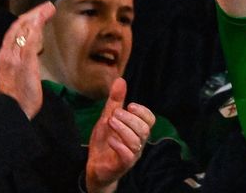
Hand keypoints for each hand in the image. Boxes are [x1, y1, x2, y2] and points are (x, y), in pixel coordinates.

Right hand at [0, 2, 55, 118]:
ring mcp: (14, 58)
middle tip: (47, 5)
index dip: (26, 19)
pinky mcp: (24, 63)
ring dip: (37, 17)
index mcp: (4, 55)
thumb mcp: (17, 72)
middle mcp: (7, 54)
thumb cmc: (17, 95)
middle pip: (18, 27)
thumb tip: (34, 49)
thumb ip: (23, 59)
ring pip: (23, 31)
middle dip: (33, 13)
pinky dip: (34, 30)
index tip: (38, 11)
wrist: (13, 111)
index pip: (14, 31)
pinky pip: (29, 43)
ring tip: (48, 8)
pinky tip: (41, 21)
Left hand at [86, 78, 156, 192]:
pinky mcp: (123, 165)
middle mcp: (139, 143)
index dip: (142, 111)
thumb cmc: (105, 142)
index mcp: (137, 131)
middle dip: (129, 119)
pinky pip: (128, 155)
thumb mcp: (107, 118)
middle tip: (114, 114)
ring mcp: (132, 155)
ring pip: (137, 141)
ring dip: (123, 129)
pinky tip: (110, 139)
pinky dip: (119, 145)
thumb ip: (115, 101)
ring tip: (109, 122)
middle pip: (145, 129)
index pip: (150, 119)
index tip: (129, 105)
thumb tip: (120, 79)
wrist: (94, 166)